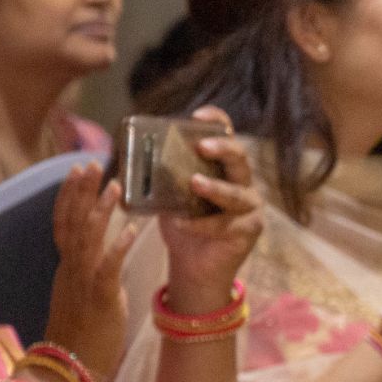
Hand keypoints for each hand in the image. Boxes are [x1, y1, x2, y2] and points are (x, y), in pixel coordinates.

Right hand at [43, 164, 137, 381]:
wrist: (69, 370)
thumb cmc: (79, 337)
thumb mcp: (78, 297)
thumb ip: (84, 274)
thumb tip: (94, 258)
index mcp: (66, 268)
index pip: (63, 223)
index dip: (69, 195)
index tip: (76, 171)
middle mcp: (70, 269)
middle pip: (72, 221)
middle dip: (82, 191)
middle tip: (92, 162)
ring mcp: (82, 282)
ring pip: (88, 238)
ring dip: (102, 210)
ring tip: (116, 186)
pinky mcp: (99, 298)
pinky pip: (108, 267)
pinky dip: (118, 246)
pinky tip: (131, 228)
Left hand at [155, 107, 262, 314]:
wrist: (194, 266)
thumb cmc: (184, 225)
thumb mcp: (170, 196)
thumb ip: (163, 177)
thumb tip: (131, 157)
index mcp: (224, 167)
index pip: (226, 135)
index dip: (217, 121)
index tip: (198, 115)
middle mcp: (242, 182)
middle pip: (240, 158)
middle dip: (222, 149)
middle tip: (201, 146)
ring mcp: (250, 207)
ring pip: (236, 193)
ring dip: (215, 187)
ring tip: (195, 184)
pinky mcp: (249, 230)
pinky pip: (223, 225)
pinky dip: (199, 224)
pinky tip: (180, 222)